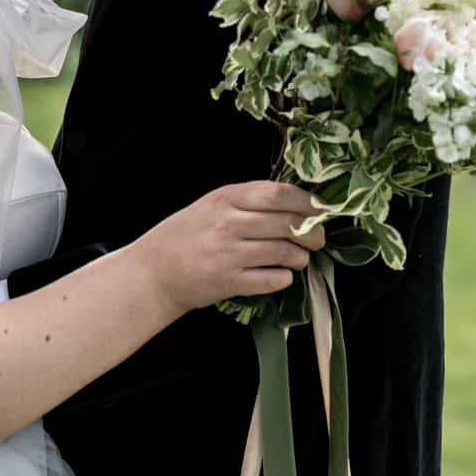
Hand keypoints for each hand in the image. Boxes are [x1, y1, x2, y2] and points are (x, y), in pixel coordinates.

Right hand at [134, 180, 322, 314]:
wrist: (154, 270)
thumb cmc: (187, 234)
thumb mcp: (213, 205)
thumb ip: (248, 201)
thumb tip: (297, 205)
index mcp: (226, 198)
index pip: (279, 194)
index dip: (308, 202)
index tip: (321, 210)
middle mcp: (228, 223)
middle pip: (288, 223)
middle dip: (313, 233)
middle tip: (318, 239)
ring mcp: (228, 254)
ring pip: (285, 252)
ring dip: (300, 257)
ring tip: (299, 259)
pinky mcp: (228, 282)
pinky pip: (272, 280)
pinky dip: (284, 278)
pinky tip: (280, 275)